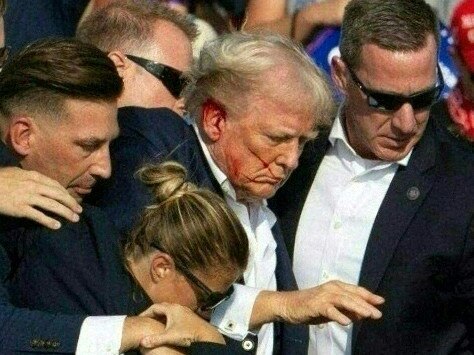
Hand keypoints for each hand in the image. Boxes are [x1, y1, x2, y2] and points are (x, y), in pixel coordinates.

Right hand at [0, 167, 81, 228]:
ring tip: (74, 219)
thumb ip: (31, 178)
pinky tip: (57, 226)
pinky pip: (38, 216)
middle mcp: (34, 186)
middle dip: (71, 203)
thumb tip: (42, 182)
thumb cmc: (0, 179)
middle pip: (58, 195)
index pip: (56, 185)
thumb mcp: (17, 173)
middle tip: (79, 210)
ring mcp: (27, 197)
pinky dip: (49, 221)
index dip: (66, 193)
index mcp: (34, 176)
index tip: (72, 200)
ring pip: (52, 205)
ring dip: (66, 212)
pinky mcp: (20, 209)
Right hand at [140, 303, 224, 348]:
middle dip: (153, 313)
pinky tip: (167, 325)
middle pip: (162, 307)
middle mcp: (178, 307)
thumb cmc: (187, 333)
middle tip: (146, 319)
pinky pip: (175, 314)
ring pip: (169, 310)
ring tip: (155, 322)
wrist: (205, 335)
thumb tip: (142, 342)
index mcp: (172, 309)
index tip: (139, 318)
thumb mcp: (170, 336)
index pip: (155, 307)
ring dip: (161, 315)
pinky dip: (168, 317)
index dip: (146, 312)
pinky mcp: (189, 316)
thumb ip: (156, 339)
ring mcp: (184, 311)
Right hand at [251, 280, 383, 327]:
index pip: (356, 291)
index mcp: (336, 286)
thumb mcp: (332, 309)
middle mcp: (331, 288)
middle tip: (378, 314)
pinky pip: (329, 310)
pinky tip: (347, 322)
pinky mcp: (316, 304)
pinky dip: (338, 315)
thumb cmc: (311, 307)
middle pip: (352, 296)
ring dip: (357, 308)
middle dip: (366, 305)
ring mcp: (323, 296)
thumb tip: (362, 315)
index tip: (381, 302)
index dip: (368, 296)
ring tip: (368, 315)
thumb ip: (346, 310)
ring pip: (344, 300)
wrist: (288, 305)